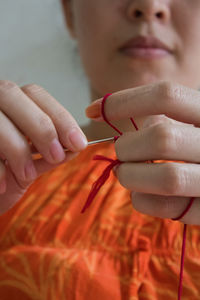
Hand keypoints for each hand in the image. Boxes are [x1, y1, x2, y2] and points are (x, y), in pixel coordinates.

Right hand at [0, 81, 86, 214]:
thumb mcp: (32, 164)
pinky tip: (3, 184)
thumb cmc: (5, 175)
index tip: (78, 143)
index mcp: (10, 103)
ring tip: (27, 175)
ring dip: (17, 147)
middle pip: (12, 94)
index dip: (59, 116)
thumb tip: (76, 146)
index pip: (36, 94)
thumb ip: (50, 153)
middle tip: (56, 156)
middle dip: (40, 126)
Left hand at [86, 81, 199, 224]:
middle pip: (161, 138)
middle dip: (126, 147)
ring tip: (124, 173)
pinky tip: (139, 194)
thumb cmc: (197, 147)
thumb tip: (109, 114)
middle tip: (120, 152)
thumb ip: (162, 117)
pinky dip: (142, 201)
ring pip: (166, 178)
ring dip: (131, 175)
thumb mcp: (189, 123)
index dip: (123, 101)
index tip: (93, 110)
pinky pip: (169, 208)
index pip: (166, 96)